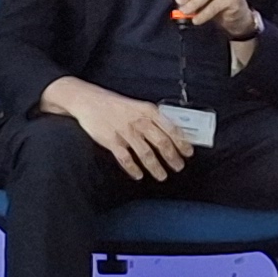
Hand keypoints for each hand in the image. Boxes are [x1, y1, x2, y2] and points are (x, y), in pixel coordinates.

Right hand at [59, 83, 194, 181]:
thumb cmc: (115, 104)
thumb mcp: (138, 106)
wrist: (89, 101)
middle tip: (179, 167)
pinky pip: (125, 159)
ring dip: (156, 167)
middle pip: (161, 143)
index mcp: (148, 111)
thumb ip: (154, 118)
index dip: (182, 143)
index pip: (171, 129)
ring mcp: (125, 132)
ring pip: (146, 153)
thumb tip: (173, 133)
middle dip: (172, 157)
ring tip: (162, 175)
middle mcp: (139, 121)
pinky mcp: (111, 141)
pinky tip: (138, 175)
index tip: (188, 153)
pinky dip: (133, 169)